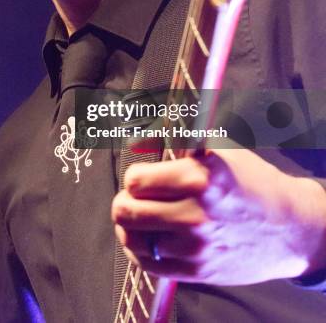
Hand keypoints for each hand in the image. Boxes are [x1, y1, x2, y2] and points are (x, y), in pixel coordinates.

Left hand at [111, 149, 325, 284]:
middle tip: (132, 197)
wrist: (288, 227)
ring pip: (132, 238)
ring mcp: (195, 246)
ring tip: (138, 218)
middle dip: (125, 201)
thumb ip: (179, 151)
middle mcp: (194, 213)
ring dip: (130, 226)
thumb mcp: (219, 154)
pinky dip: (139, 250)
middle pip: (127, 210)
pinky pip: (148, 264)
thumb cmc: (253, 184)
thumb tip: (141, 142)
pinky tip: (146, 239)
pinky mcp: (197, 270)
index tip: (141, 177)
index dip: (135, 176)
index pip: (137, 180)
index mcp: (200, 177)